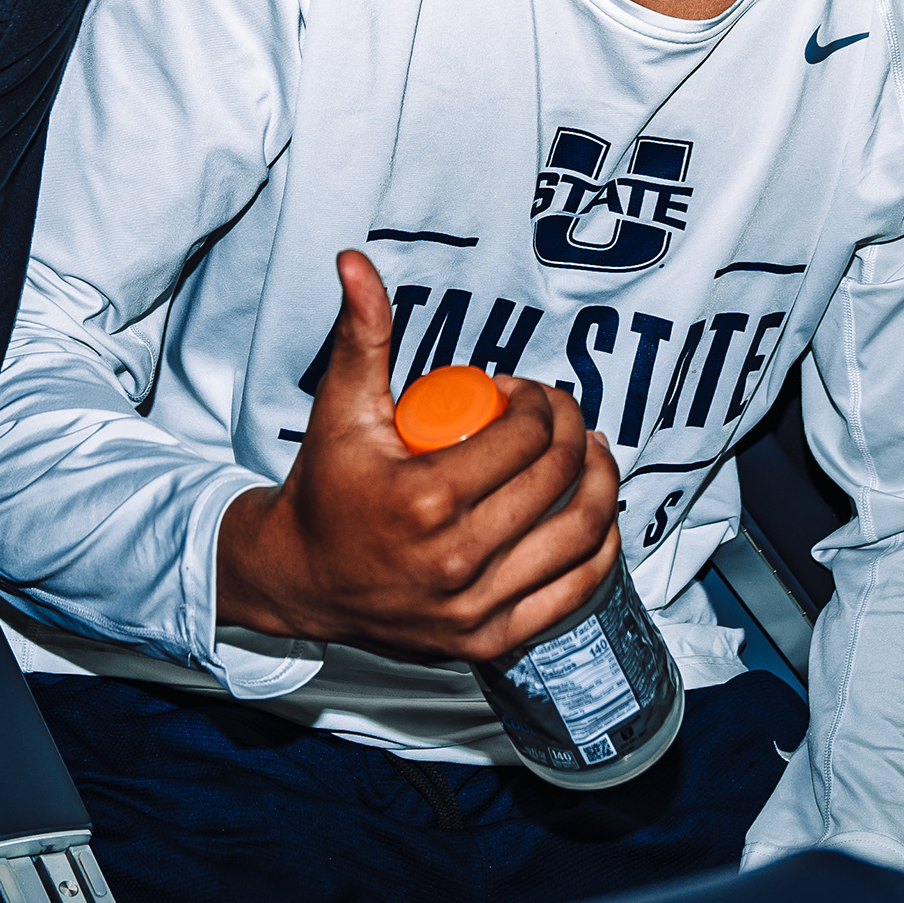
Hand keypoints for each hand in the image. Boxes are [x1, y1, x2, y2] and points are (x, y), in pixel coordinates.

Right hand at [214, 249, 619, 661]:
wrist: (300, 578)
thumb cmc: (327, 489)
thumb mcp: (341, 408)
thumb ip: (359, 334)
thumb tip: (356, 261)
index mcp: (425, 500)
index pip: (524, 438)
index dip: (539, 403)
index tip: (522, 394)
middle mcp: (455, 561)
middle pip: (556, 480)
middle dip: (573, 432)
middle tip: (560, 416)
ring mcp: (476, 608)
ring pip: (580, 535)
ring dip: (603, 485)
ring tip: (593, 454)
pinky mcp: (490, 641)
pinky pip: (574, 593)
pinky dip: (600, 552)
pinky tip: (598, 515)